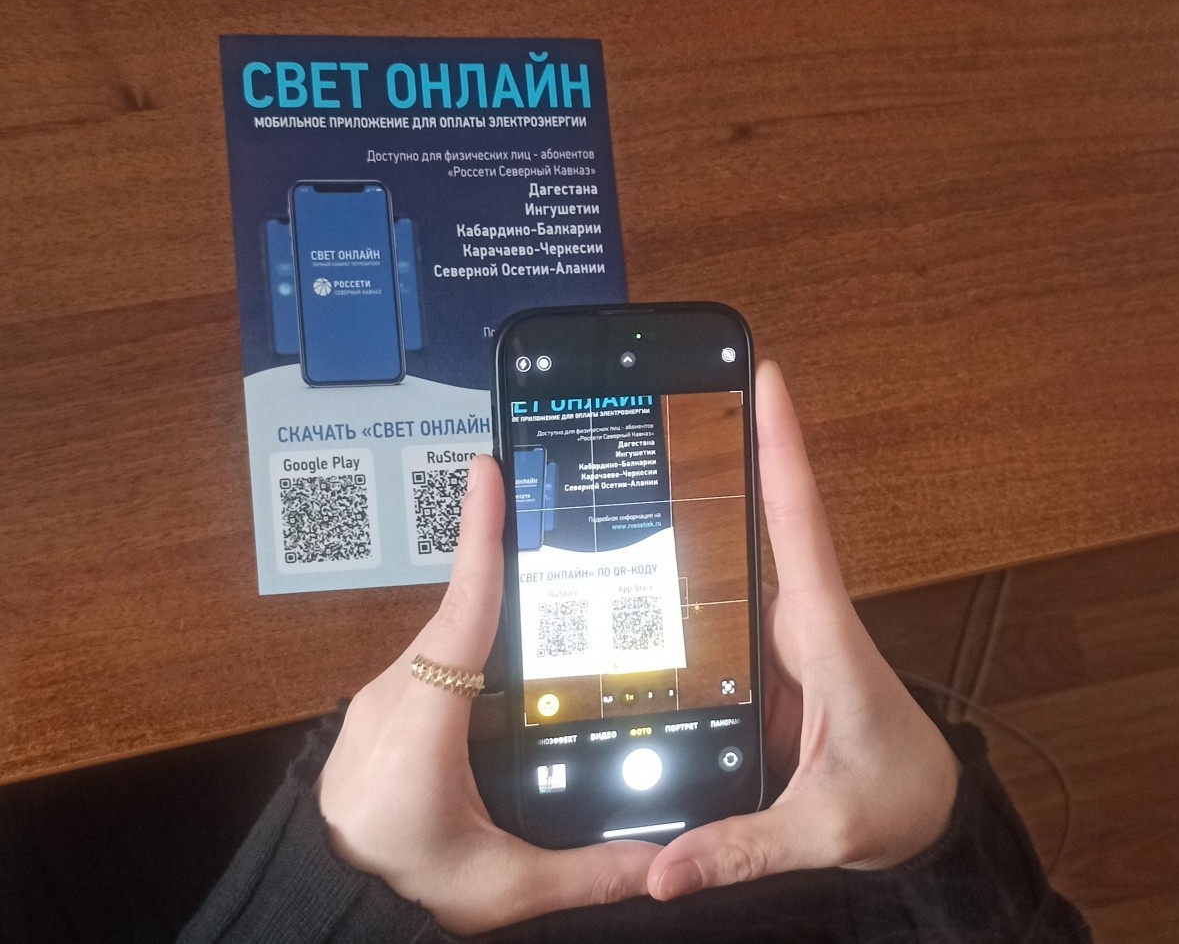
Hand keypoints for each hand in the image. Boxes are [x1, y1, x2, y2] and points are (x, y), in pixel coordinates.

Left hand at [317, 455, 659, 934]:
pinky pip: (432, 656)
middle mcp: (394, 694)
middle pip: (460, 610)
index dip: (478, 537)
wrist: (324, 901)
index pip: (461, 611)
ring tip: (546, 576)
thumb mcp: (499, 887)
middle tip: (550, 511)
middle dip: (504, 561)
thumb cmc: (392, 891)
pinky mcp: (385, 708)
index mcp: (422, 723)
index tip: (488, 474)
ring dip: (490, 603)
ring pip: (446, 633)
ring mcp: (383, 698)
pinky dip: (470, 641)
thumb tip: (657, 862)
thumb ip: (585, 873)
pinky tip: (507, 660)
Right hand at [648, 361, 960, 899]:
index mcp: (824, 634)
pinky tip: (639, 566)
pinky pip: (723, 606)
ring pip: (739, 559)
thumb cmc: (899, 801)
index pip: (799, 523)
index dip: (783, 449)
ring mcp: (782, 638)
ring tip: (641, 462)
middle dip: (726, 453)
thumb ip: (743, 846)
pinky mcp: (767, 661)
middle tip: (675, 394)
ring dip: (704, 509)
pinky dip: (691, 576)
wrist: (925, 813)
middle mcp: (801, 620)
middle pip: (760, 520)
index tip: (767, 381)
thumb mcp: (825, 828)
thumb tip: (664, 868)